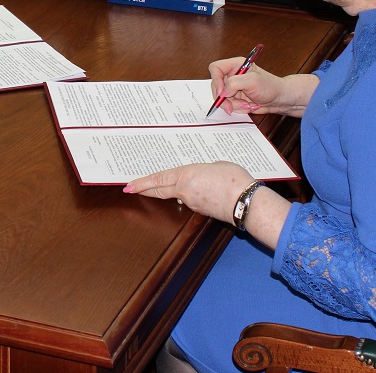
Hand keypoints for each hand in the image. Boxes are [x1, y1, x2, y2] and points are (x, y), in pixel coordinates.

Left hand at [125, 162, 289, 247]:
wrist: (246, 202)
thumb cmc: (234, 180)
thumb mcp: (216, 164)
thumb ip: (203, 169)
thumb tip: (201, 175)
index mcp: (186, 176)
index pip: (158, 180)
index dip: (142, 183)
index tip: (128, 185)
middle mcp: (185, 191)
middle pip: (159, 190)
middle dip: (144, 189)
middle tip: (130, 189)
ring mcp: (192, 203)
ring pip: (176, 195)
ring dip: (170, 190)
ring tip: (166, 184)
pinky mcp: (202, 210)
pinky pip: (190, 200)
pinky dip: (188, 195)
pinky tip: (196, 190)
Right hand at [209, 61, 315, 117]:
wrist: (279, 99)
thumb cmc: (270, 86)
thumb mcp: (252, 81)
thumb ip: (234, 83)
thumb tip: (222, 91)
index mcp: (235, 65)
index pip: (215, 68)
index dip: (216, 80)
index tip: (222, 92)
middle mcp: (232, 75)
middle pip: (216, 86)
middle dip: (224, 98)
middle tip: (231, 106)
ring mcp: (232, 87)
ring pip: (221, 98)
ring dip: (233, 104)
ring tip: (247, 104)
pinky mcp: (235, 98)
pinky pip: (228, 105)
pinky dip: (237, 108)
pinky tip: (248, 106)